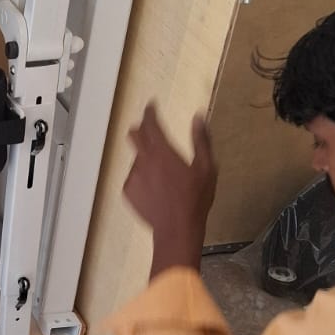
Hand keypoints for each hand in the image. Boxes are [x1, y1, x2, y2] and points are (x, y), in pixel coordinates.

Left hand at [123, 104, 217, 276]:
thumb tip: (198, 117)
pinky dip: (143, 177)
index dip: (150, 112)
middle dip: (141, 129)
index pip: (150, 124)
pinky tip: (156, 189)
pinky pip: (134, 178)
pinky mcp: (128, 192)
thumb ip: (201, 140)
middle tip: (151, 130)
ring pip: (137, 159)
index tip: (151, 105)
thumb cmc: (196, 198)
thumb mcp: (206, 168)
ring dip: (146, 159)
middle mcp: (143, 160)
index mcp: (162, 151)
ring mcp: (133, 176)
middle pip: (134, 135)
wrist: (177, 228)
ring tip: (163, 174)